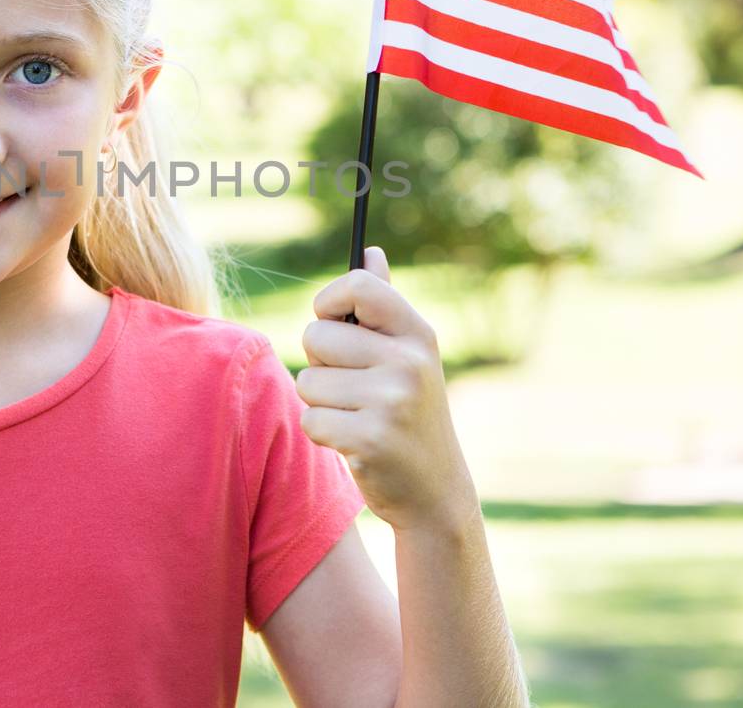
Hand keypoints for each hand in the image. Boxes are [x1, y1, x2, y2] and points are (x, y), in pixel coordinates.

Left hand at [296, 245, 479, 532]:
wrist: (435, 492)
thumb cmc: (409, 413)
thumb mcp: (407, 355)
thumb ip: (383, 304)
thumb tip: (369, 250)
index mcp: (417, 334)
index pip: (358, 286)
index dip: (329, 301)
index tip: (331, 322)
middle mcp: (408, 362)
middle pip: (316, 336)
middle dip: (319, 363)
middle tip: (350, 387)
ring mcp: (392, 401)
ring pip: (307, 382)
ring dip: (319, 403)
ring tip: (354, 416)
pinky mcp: (371, 440)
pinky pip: (311, 420)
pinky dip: (322, 434)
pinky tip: (352, 443)